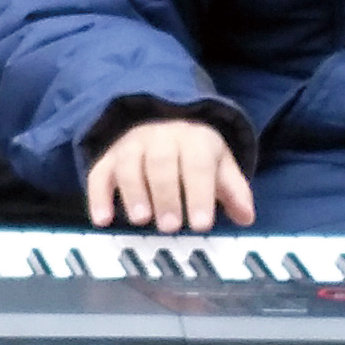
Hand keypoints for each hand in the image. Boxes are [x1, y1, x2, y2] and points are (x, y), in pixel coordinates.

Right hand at [88, 116, 255, 233]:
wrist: (161, 118)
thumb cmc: (194, 153)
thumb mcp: (219, 164)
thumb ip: (233, 190)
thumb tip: (246, 216)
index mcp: (194, 139)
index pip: (198, 165)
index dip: (200, 194)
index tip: (201, 224)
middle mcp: (161, 137)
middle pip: (161, 163)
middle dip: (166, 195)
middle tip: (170, 226)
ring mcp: (132, 145)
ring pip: (129, 164)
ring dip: (134, 192)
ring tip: (140, 220)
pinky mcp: (109, 157)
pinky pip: (99, 173)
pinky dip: (98, 196)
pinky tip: (102, 219)